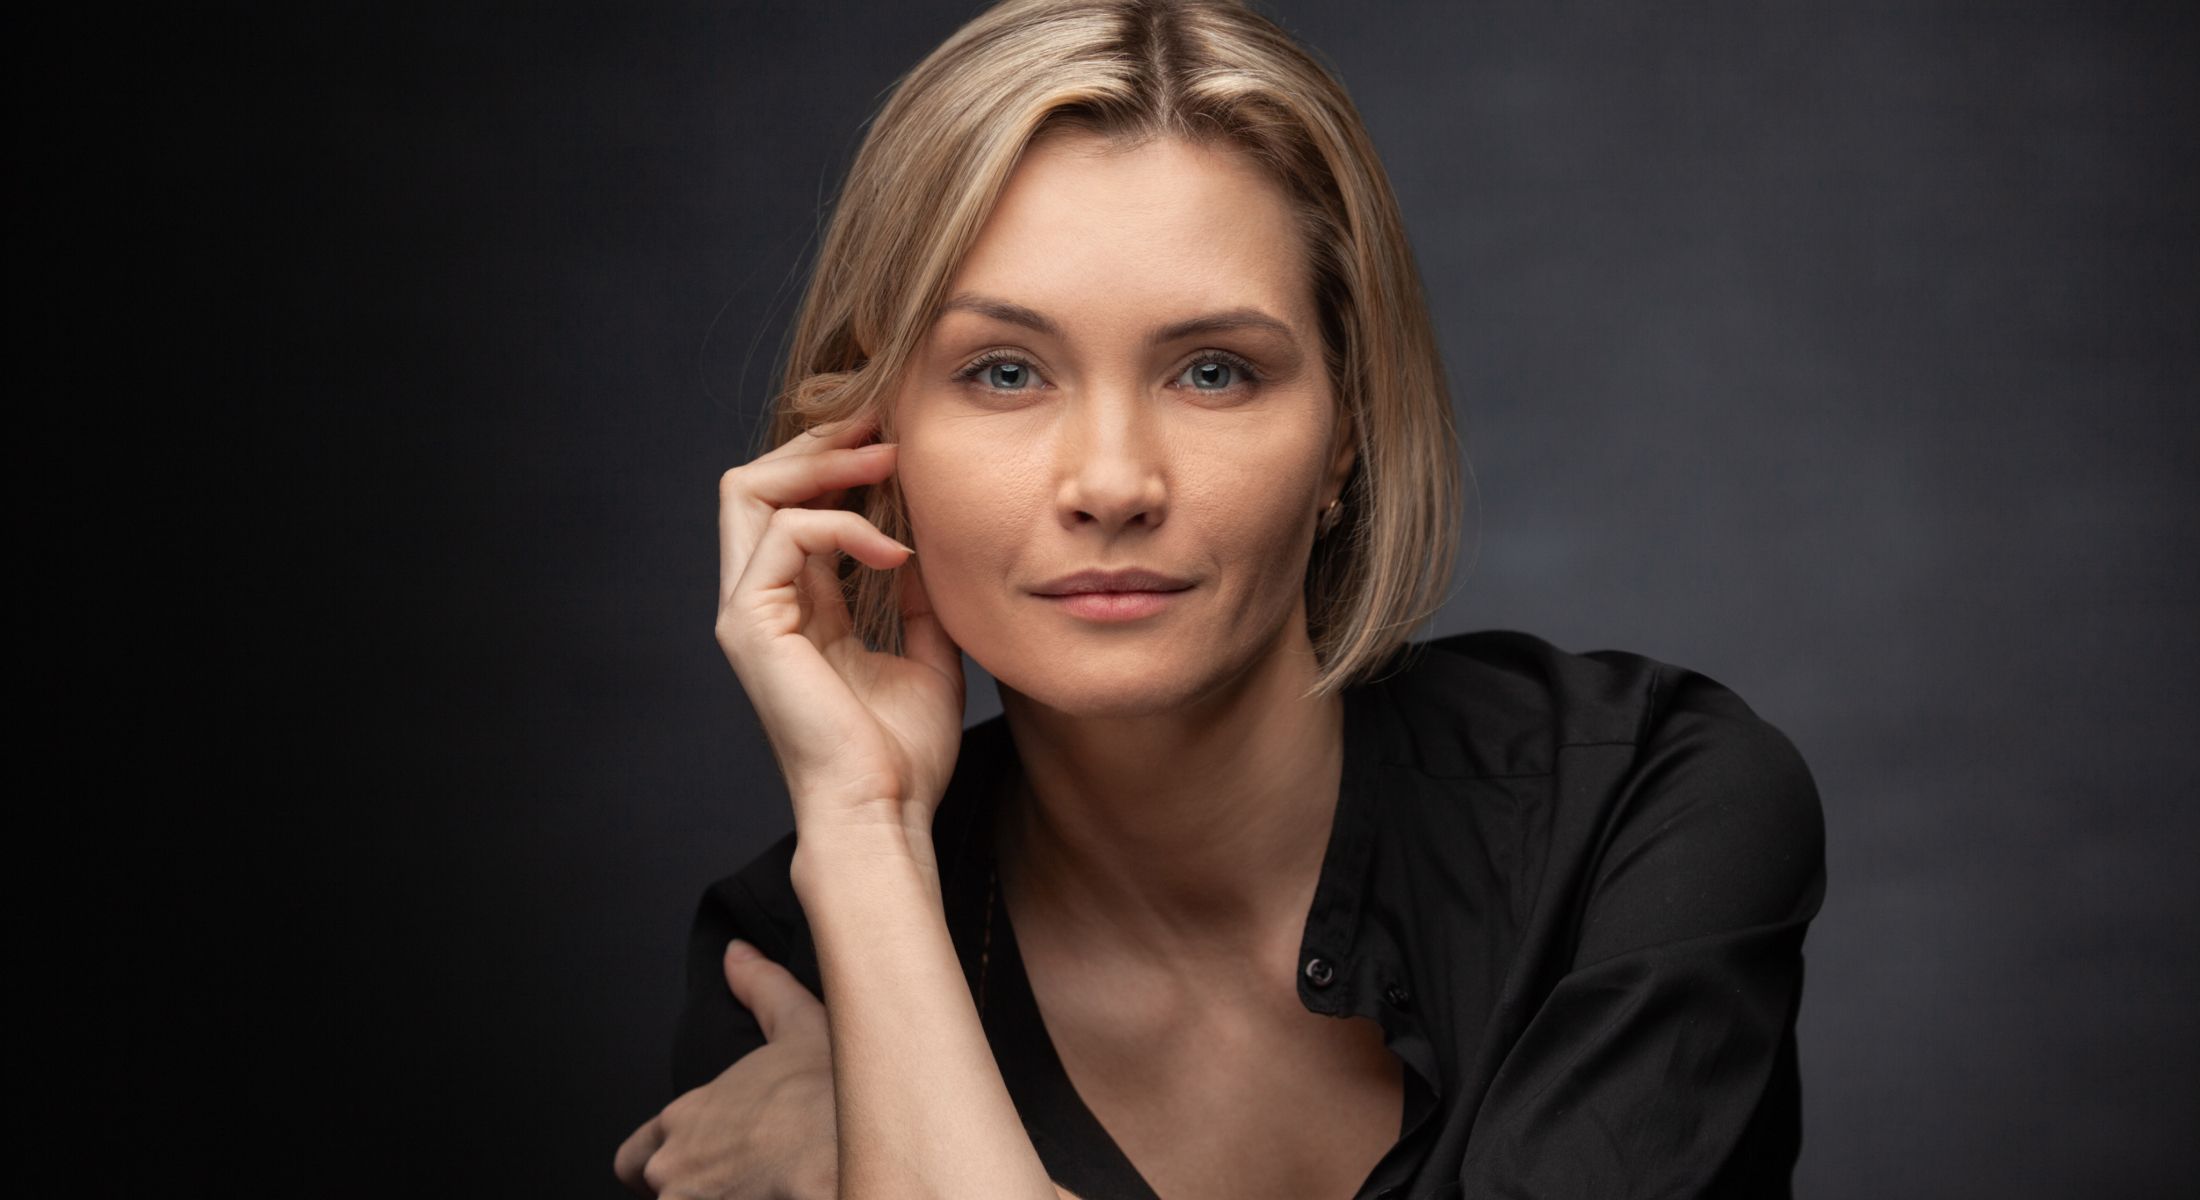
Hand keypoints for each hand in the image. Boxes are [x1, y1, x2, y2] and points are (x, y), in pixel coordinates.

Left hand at [614, 940, 838, 1199]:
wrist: (846, 1153)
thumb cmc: (826, 1095)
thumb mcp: (799, 1024)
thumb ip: (761, 988)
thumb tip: (736, 954)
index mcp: (685, 1118)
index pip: (635, 1157)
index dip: (658, 1162)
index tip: (689, 1165)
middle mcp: (673, 1169)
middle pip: (659, 1192)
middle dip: (690, 1191)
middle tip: (738, 1183)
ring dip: (717, 1198)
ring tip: (765, 1188)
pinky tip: (776, 1197)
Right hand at [714, 412, 964, 839]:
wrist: (884, 813)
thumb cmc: (904, 754)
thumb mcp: (928, 654)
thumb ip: (918, 598)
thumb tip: (930, 544)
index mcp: (794, 608)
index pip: (792, 505)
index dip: (837, 461)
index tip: (898, 438)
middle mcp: (758, 602)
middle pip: (753, 483)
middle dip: (818, 442)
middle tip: (884, 424)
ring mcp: (746, 613)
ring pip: (749, 490)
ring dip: (825, 463)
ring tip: (889, 463)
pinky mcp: (750, 626)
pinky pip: (784, 535)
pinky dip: (844, 526)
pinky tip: (896, 552)